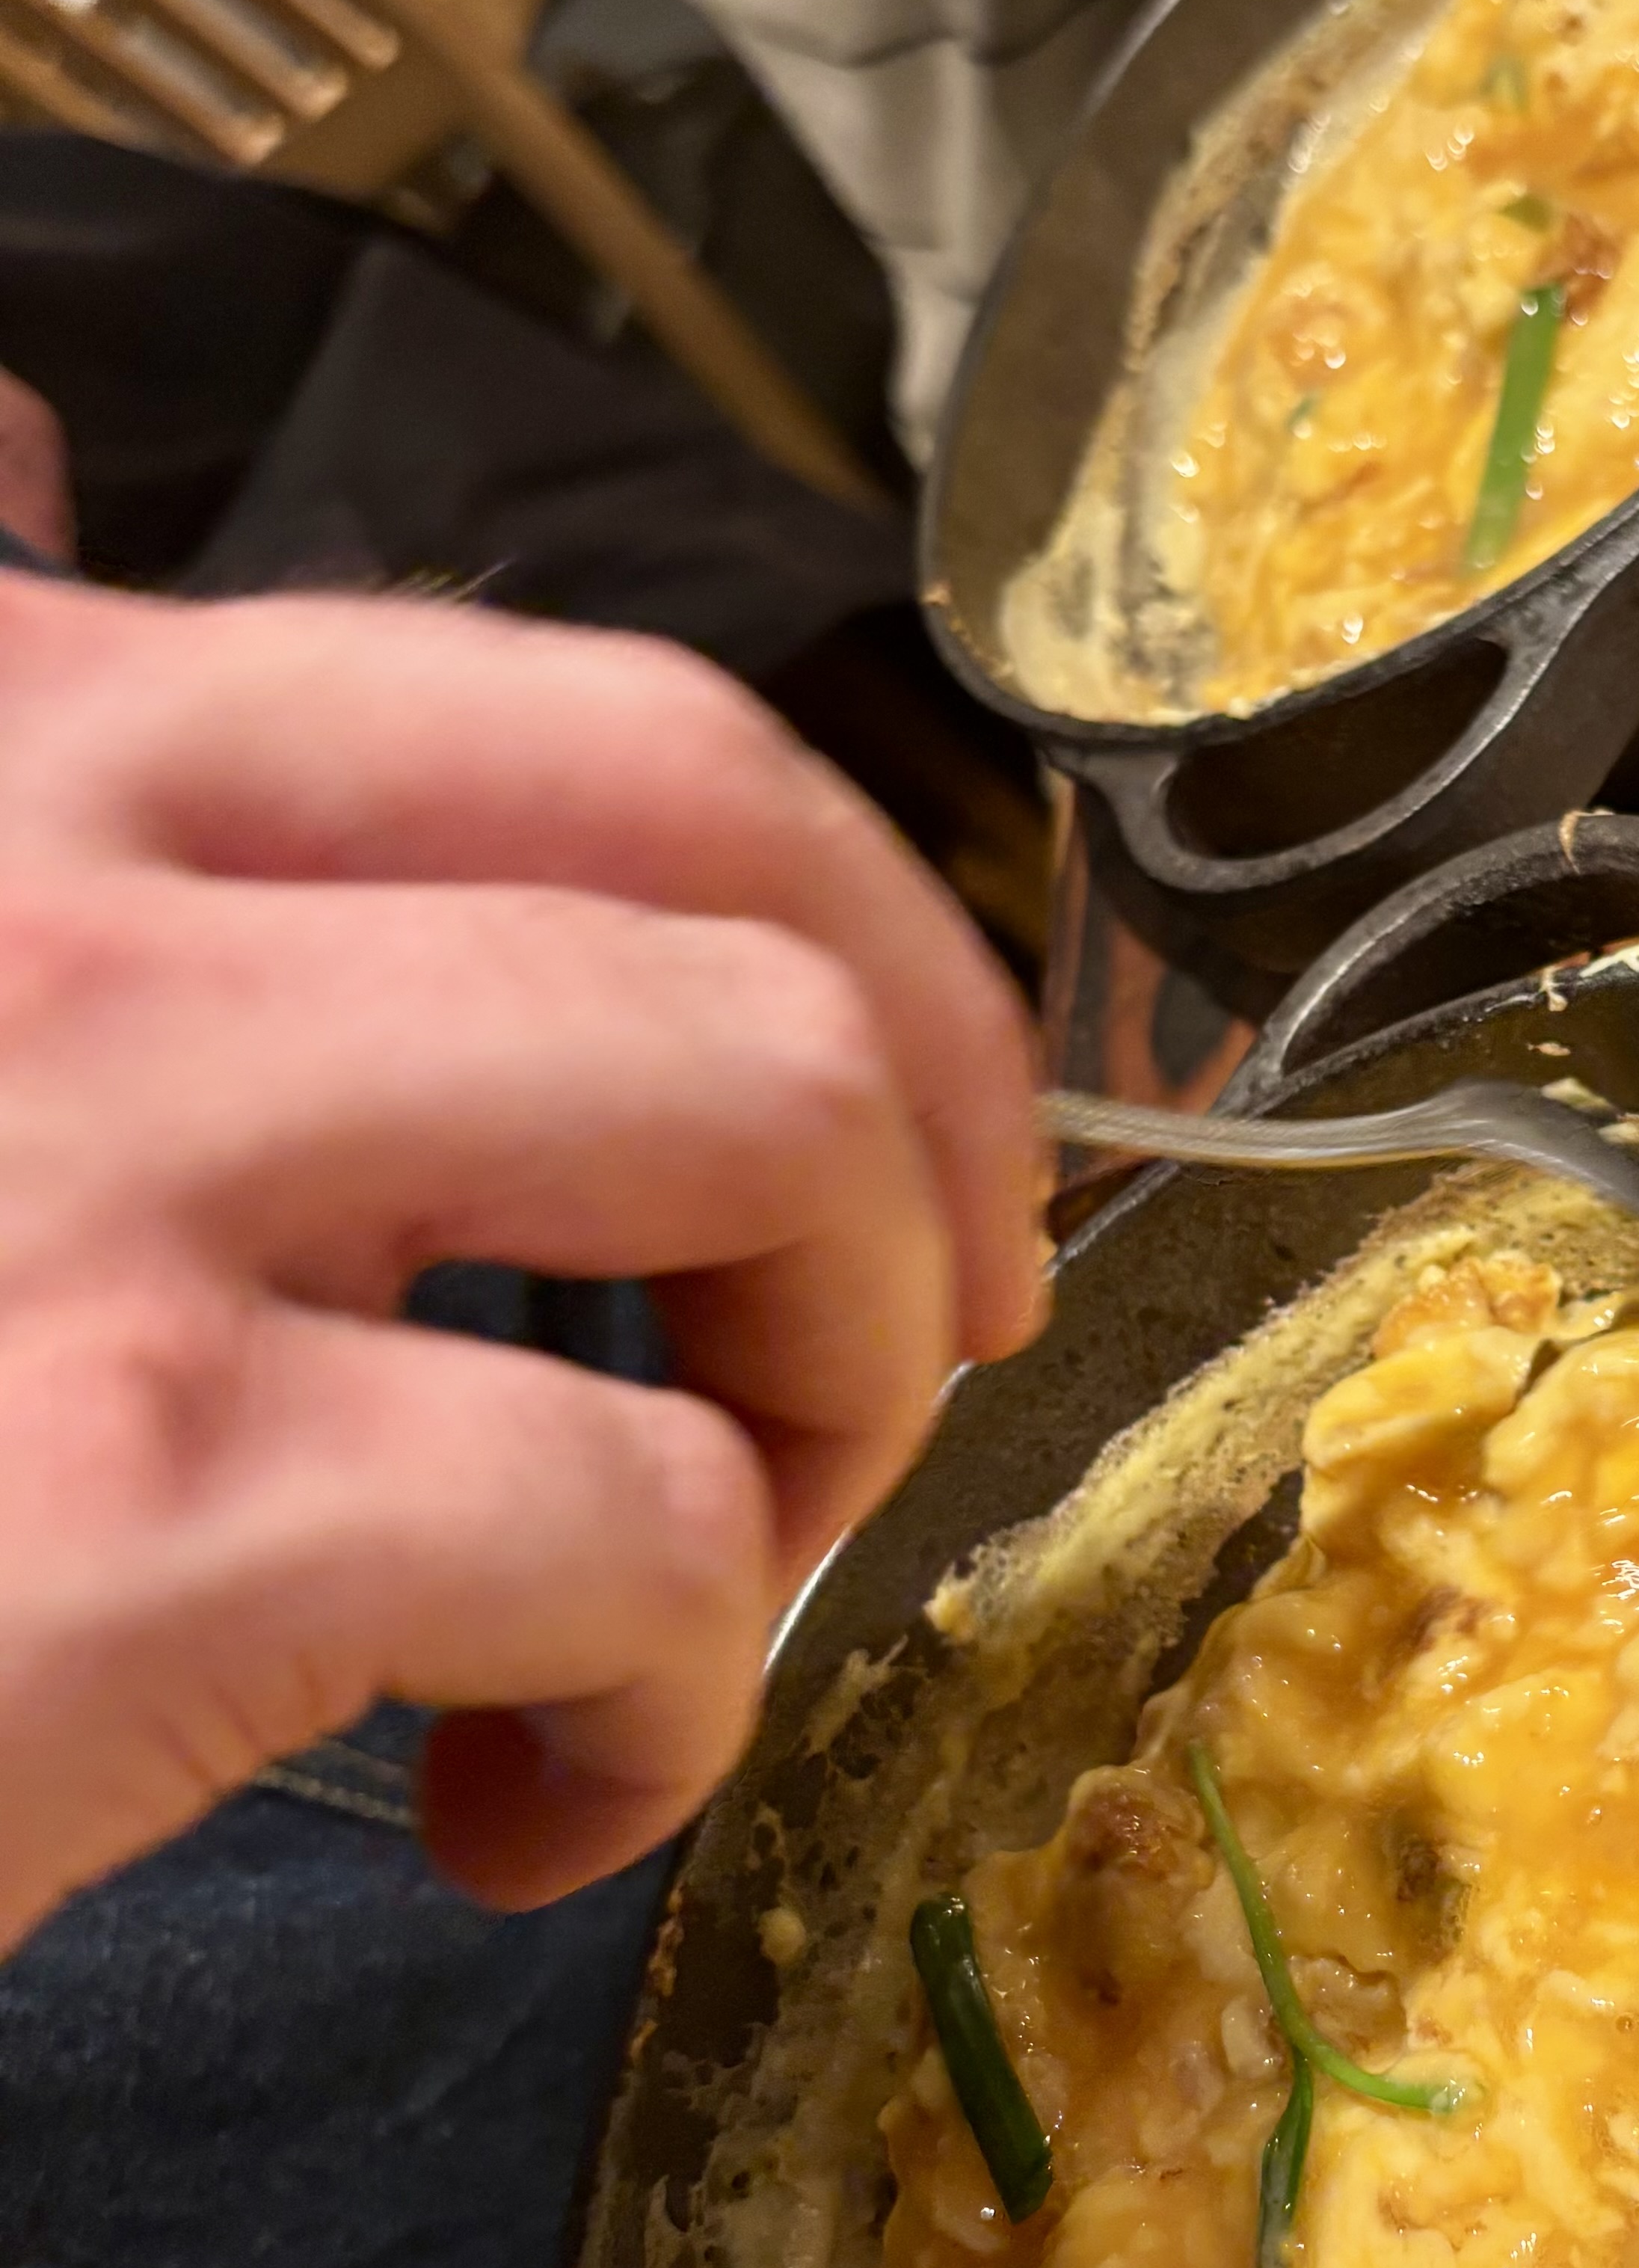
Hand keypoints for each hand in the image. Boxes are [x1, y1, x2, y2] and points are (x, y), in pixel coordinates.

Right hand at [0, 572, 1048, 1946]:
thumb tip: (18, 461)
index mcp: (0, 744)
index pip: (554, 708)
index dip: (818, 910)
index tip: (867, 1110)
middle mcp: (49, 878)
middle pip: (727, 844)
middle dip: (918, 1107)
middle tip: (898, 1337)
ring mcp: (96, 1166)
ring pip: (763, 1131)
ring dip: (827, 1390)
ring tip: (697, 1578)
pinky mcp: (133, 1494)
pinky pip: (639, 1535)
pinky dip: (676, 1710)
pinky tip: (528, 1807)